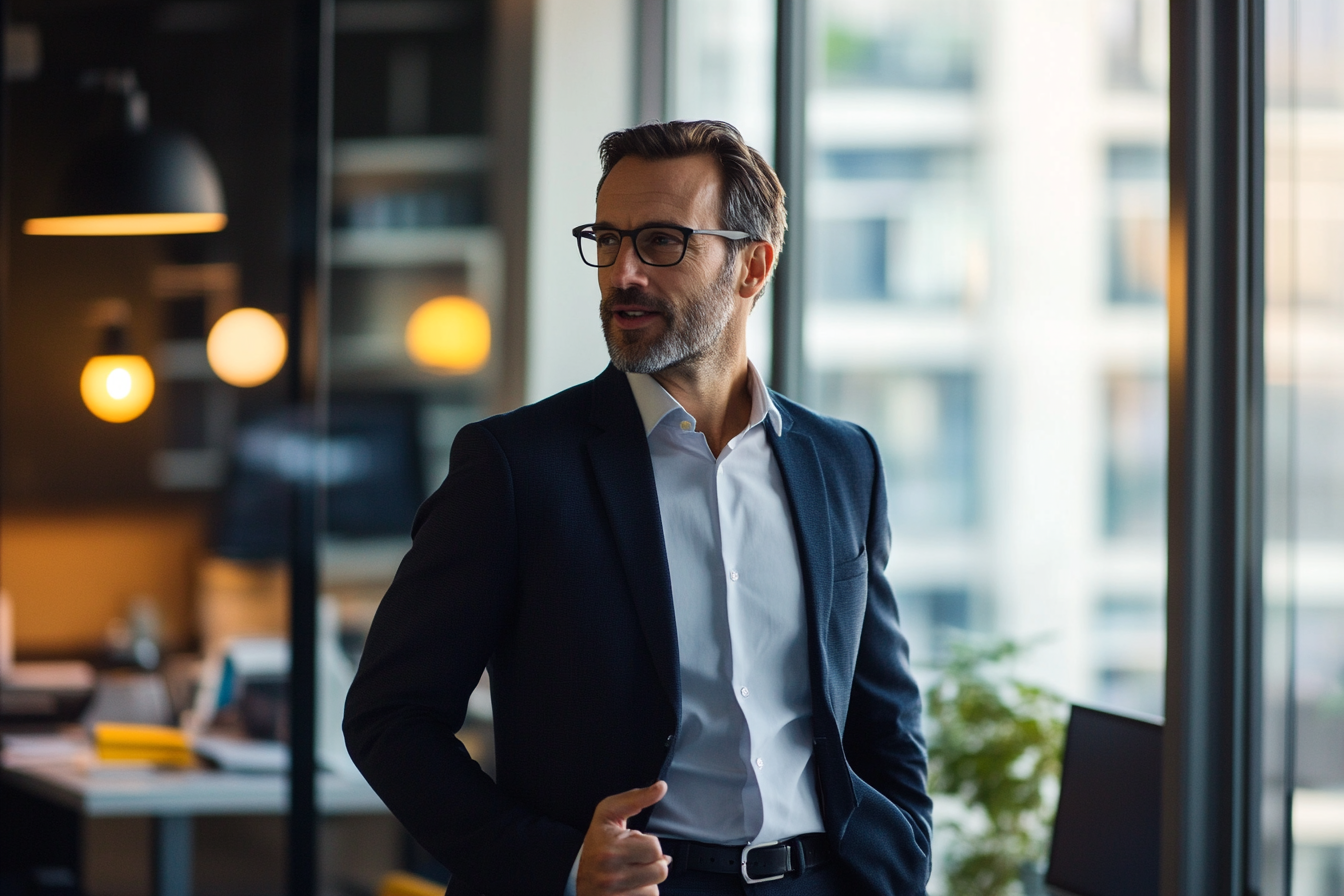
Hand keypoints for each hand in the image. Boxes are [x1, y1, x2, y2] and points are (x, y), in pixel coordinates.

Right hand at [576, 781, 670, 895]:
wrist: (575, 878)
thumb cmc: (598, 843)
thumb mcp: (608, 814)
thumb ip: (635, 798)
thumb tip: (662, 786)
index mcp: (610, 848)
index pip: (655, 848)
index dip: (648, 845)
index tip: (631, 845)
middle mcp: (610, 874)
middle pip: (660, 871)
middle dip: (651, 864)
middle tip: (633, 861)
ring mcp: (613, 895)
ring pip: (655, 890)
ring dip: (647, 882)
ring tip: (629, 876)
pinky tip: (628, 890)